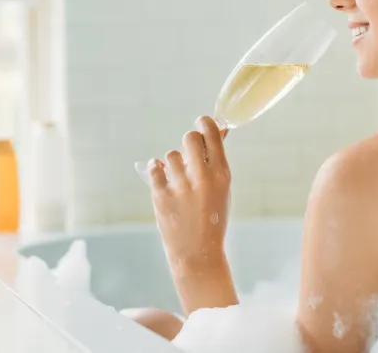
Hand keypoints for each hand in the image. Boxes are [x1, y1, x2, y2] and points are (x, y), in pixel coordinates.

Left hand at [147, 116, 230, 271]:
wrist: (197, 253)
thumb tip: (219, 130)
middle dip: (189, 142)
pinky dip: (157, 170)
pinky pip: (154, 168)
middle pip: (190, 138)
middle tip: (189, 153)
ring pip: (171, 155)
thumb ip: (218, 160)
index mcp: (222, 174)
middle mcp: (202, 178)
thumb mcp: (223, 188)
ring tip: (178, 178)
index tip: (201, 123)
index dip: (204, 123)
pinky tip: (163, 177)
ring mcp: (180, 187)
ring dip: (174, 163)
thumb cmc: (213, 217)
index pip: (211, 133)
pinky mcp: (161, 196)